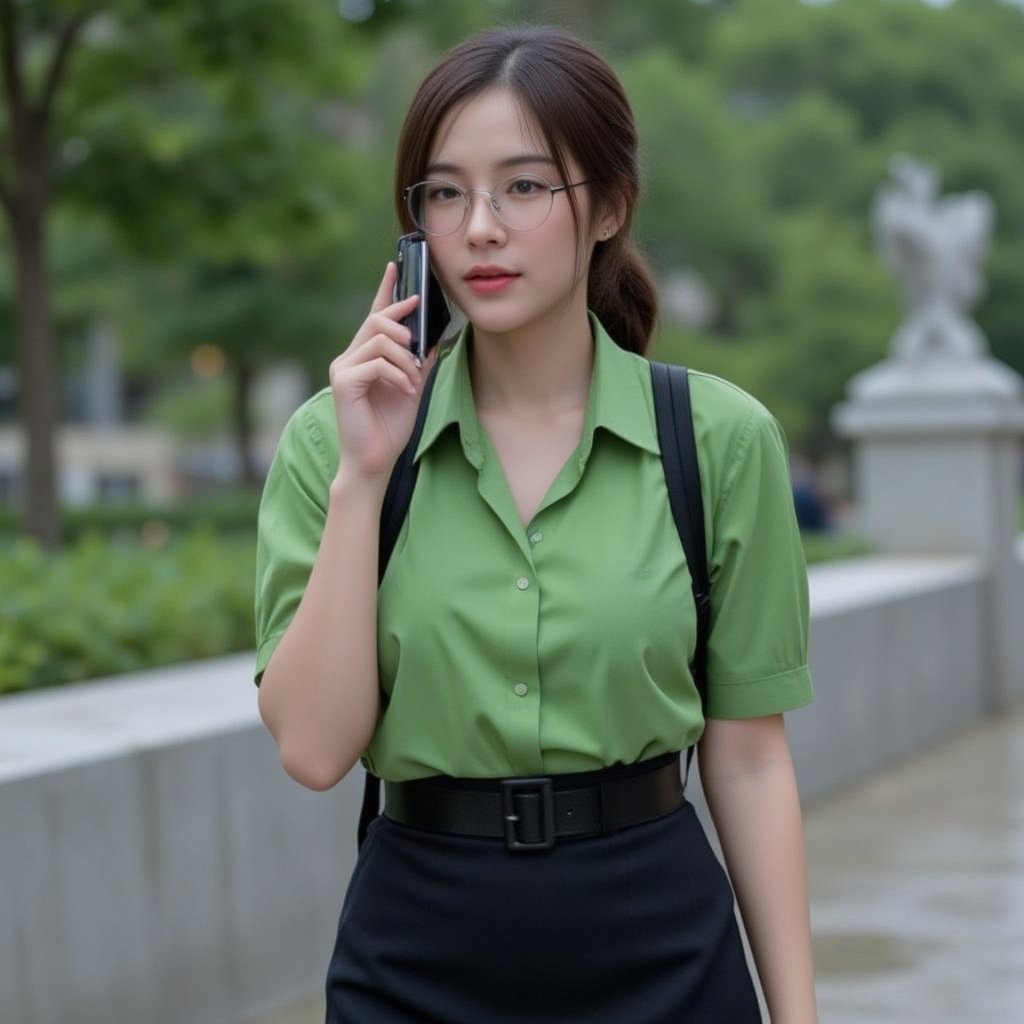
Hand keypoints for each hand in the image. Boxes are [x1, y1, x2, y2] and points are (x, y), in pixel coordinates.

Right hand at [328, 262, 438, 486]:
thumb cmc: (389, 427)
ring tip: (412, 383)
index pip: (373, 315)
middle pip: (378, 320)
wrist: (375, 461)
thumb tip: (435, 339)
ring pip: (381, 339)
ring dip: (406, 360)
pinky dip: (398, 374)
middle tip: (418, 353)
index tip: (395, 268)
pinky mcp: (343, 381)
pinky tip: (405, 390)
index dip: (385, 291)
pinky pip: (377, 362)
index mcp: (363, 356)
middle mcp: (348, 357)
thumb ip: (420, 362)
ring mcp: (342, 368)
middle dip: (404, 330)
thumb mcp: (413, 387)